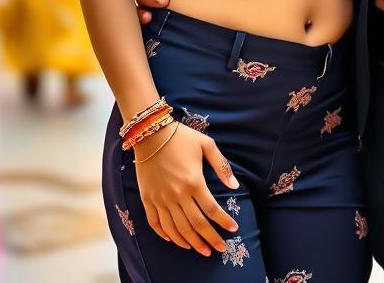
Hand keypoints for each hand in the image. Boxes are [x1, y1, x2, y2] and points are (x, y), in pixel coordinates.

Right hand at [134, 122, 239, 255]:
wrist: (150, 133)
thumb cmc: (181, 137)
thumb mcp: (207, 145)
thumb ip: (221, 166)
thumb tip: (235, 186)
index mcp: (194, 182)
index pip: (212, 209)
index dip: (223, 221)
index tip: (234, 229)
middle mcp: (177, 194)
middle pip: (196, 224)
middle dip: (210, 239)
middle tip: (220, 249)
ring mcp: (161, 199)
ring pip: (177, 229)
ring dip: (191, 242)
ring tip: (202, 250)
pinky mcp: (148, 200)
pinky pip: (156, 224)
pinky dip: (166, 235)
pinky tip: (175, 240)